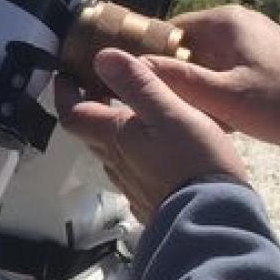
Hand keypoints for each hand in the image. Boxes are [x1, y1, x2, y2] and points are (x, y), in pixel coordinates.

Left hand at [56, 46, 249, 223]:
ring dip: (113, 131)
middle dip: (90, 107)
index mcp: (114, 137)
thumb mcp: (169, 112)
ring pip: (111, 153)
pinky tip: (156, 149)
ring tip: (132, 113)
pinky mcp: (150, 201)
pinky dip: (134, 154)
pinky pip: (133, 172)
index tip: (65, 75)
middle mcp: (115, 163)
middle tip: (102, 86)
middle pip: (90, 133)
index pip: (73, 113)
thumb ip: (136, 84)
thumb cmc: (194, 162)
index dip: (64, 93)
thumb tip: (102, 57)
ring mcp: (132, 186)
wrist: (214, 221)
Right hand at [143, 6, 279, 148]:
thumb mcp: (220, 94)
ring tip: (196, 115)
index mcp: (225, 21)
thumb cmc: (275, 102)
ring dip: (199, 87)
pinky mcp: (264, 58)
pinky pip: (227, 70)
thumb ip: (175, 79)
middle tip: (170, 105)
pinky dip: (219, 89)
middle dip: (178, 77)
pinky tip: (220, 116)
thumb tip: (130, 65)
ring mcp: (253, 39)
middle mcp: (238, 23)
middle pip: (188, 47)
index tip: (141, 83)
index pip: (169, 30)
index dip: (152, 56)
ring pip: (208, 62)